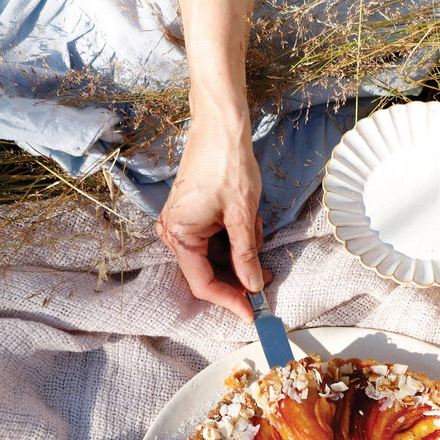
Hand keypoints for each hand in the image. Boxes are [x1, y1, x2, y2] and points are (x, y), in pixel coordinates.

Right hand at [156, 106, 264, 322]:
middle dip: (239, 274)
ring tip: (255, 225)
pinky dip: (234, 237)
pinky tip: (248, 220)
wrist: (220, 126)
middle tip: (266, 275)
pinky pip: (213, 240)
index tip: (253, 313)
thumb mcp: (243, 216)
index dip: (230, 301)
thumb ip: (246, 255)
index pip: (204, 284)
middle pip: (208, 272)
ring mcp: (180, 223)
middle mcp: (173, 232)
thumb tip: (252, 286)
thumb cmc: (227, 164)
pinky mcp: (190, 215)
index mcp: (179, 235)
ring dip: (240, 251)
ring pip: (214, 256)